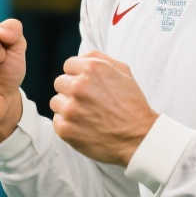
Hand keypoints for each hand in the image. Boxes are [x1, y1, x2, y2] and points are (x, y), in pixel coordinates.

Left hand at [51, 51, 157, 165]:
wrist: (139, 138)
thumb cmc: (132, 105)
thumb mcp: (123, 72)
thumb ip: (99, 58)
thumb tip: (80, 57)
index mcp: (91, 69)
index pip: (69, 65)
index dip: (78, 75)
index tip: (87, 86)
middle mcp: (78, 86)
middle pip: (60, 82)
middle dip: (71, 91)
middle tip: (88, 102)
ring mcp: (70, 108)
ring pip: (56, 102)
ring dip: (68, 108)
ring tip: (87, 115)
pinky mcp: (65, 128)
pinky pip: (57, 121)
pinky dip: (68, 125)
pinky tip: (84, 127)